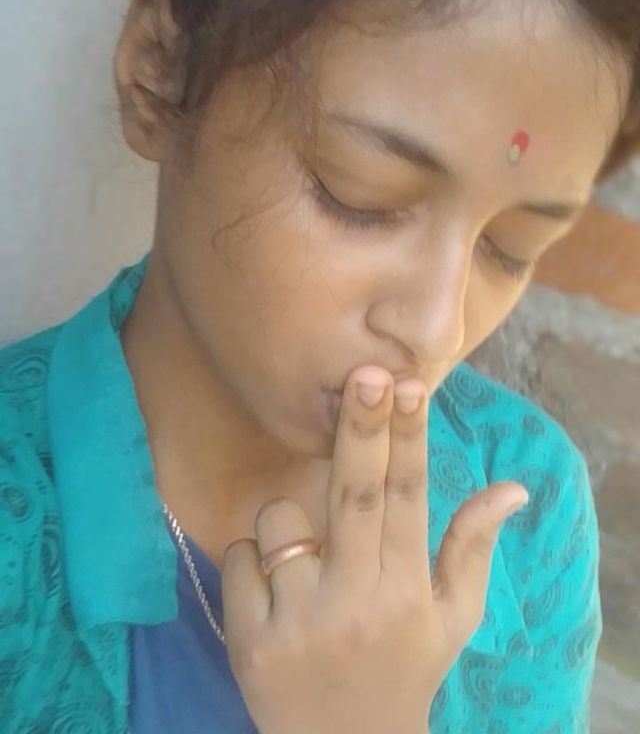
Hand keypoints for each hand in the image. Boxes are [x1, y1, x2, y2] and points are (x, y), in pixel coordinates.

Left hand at [220, 366, 528, 733]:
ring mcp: (300, 621)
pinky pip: (238, 559)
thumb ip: (473, 548)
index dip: (407, 438)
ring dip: (286, 523)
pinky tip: (273, 598)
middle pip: (356, 496)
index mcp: (407, 589)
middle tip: (365, 373)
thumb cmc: (405, 667)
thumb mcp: (452, 617)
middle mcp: (357, 600)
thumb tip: (511, 487)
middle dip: (360, 429)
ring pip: (279, 522)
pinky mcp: (249, 640)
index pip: (408, 498)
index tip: (407, 385)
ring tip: (306, 564)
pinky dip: (250, 563)